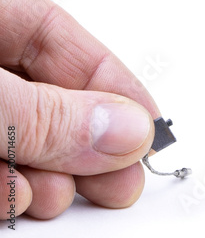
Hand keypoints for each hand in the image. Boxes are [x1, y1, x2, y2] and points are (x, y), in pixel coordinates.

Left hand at [1, 0, 158, 219]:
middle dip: (88, 149)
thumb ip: (47, 113)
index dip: (118, 89)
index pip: (70, 46)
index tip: (149, 131)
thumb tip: (127, 130)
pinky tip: (11, 199)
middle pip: (54, 102)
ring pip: (24, 141)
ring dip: (45, 178)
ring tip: (52, 196)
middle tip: (120, 183)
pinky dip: (2, 191)